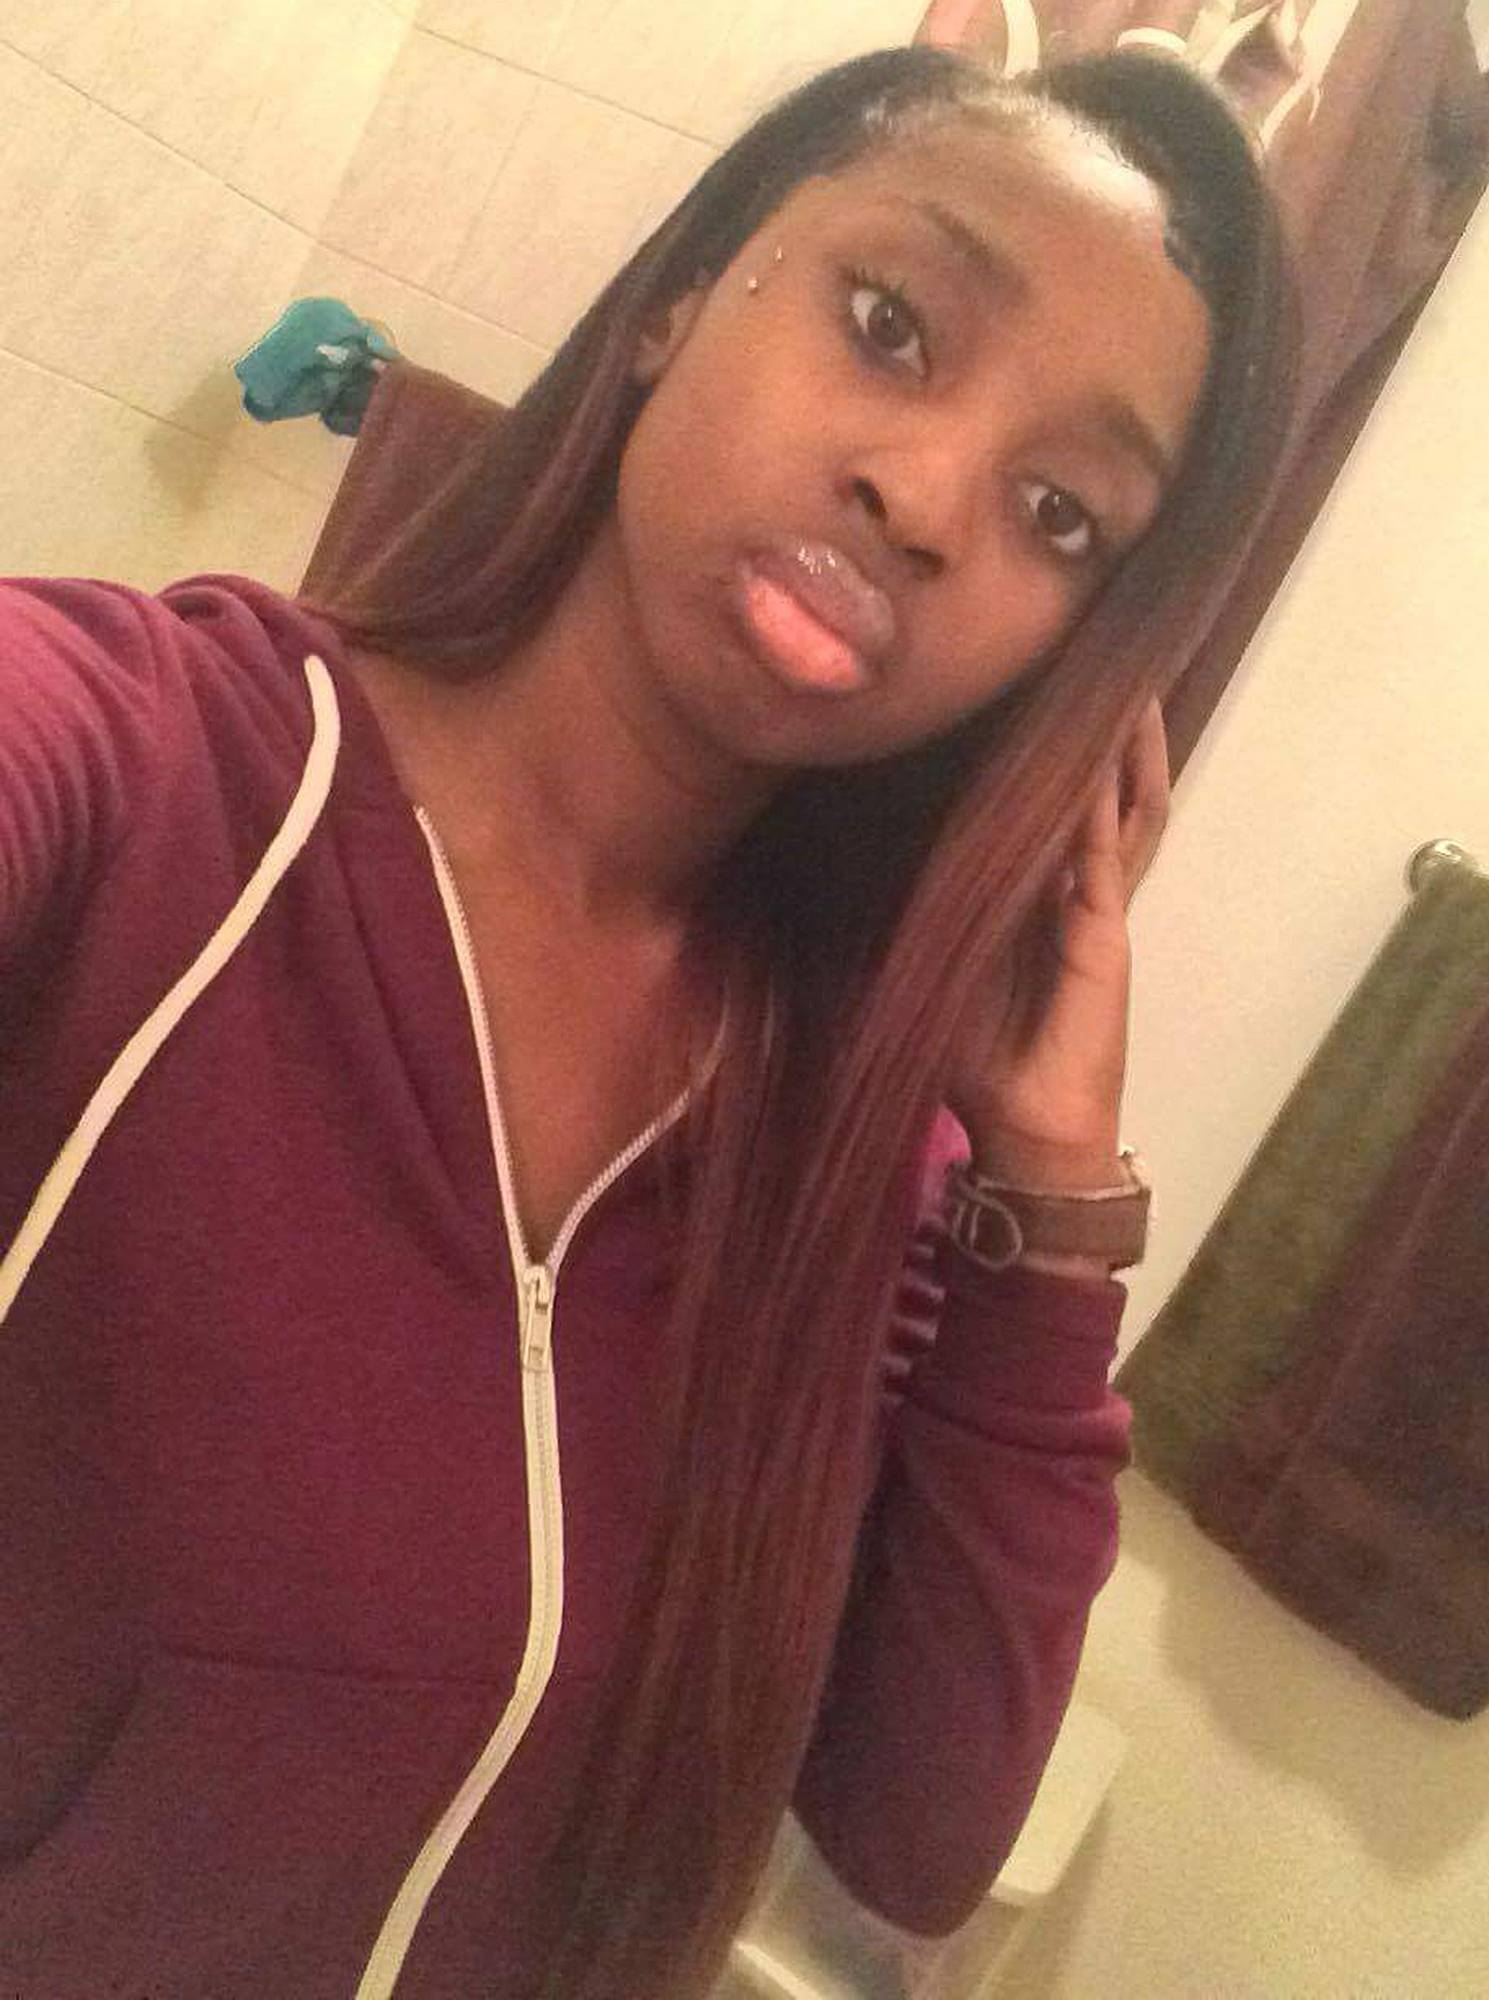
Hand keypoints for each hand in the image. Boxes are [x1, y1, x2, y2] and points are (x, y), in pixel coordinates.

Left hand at [945, 696, 1171, 1177]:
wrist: (1026, 1128)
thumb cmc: (979, 1055)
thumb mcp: (934, 964)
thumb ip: (914, 915)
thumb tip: (840, 861)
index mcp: (1043, 894)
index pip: (1056, 803)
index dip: (1053, 746)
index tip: (1035, 682)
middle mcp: (1079, 890)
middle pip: (1108, 789)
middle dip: (1108, 725)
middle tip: (1102, 653)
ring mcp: (1099, 908)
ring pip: (1126, 809)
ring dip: (1125, 749)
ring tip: (1127, 682)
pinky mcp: (1104, 934)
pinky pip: (1108, 856)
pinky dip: (1104, 808)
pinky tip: (1100, 758)